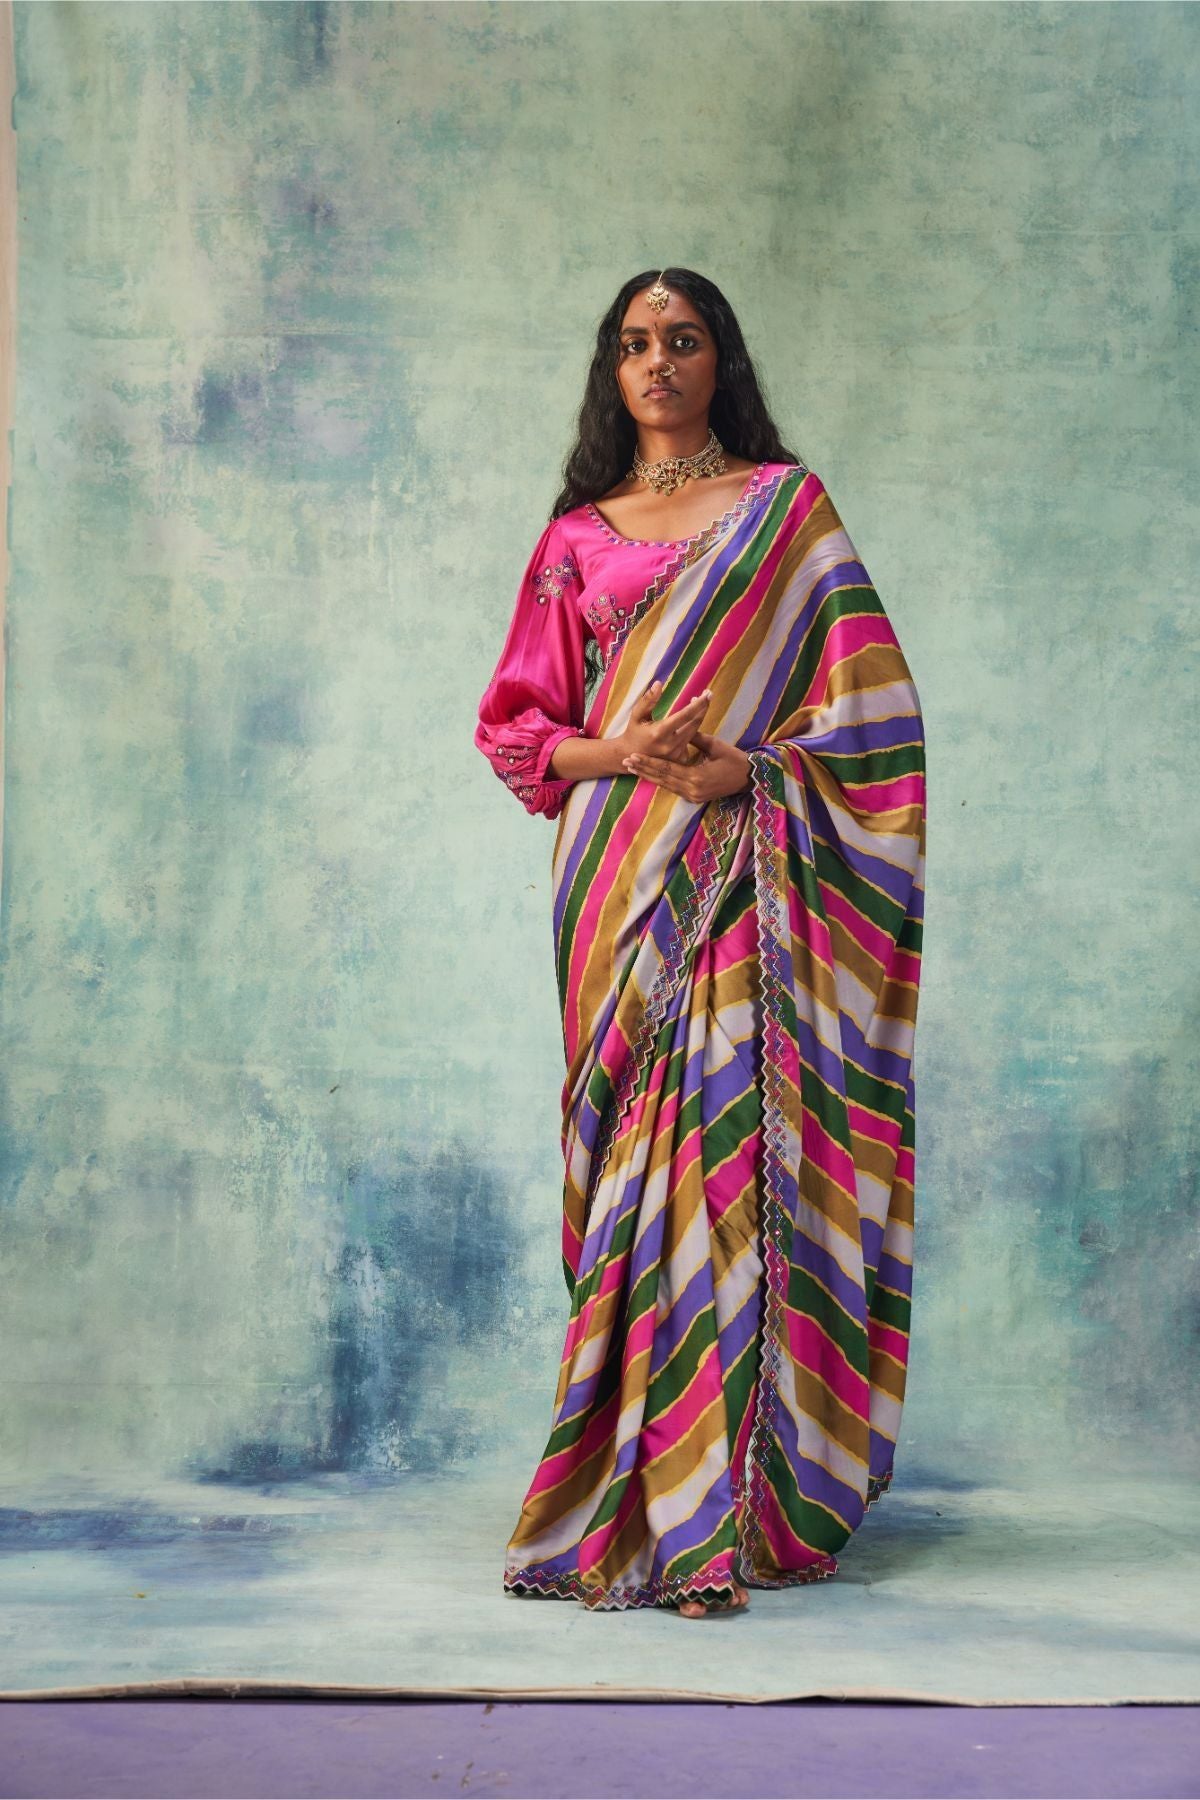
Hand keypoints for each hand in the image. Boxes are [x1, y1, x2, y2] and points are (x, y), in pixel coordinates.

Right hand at [617, 678, 713, 765]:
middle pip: (694, 724)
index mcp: (659, 732)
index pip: (685, 716)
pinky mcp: (679, 759)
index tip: (708, 693)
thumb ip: (648, 700)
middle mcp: (671, 744)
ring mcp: (676, 754)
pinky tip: (690, 722)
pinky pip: (691, 741)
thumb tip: (659, 683)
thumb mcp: (636, 715)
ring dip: (698, 718)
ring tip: (698, 706)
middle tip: (707, 695)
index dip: (698, 704)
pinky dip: (692, 730)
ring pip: (695, 732)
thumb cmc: (633, 732)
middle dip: (702, 708)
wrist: (630, 756)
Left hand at [622, 726, 751, 802]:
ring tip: (633, 768)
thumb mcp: (714, 745)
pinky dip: (661, 781)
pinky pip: (673, 789)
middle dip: (643, 769)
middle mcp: (692, 790)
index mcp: (696, 777)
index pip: (666, 768)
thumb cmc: (733, 759)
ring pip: (665, 785)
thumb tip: (679, 729)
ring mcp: (693, 796)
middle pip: (662, 778)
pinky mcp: (695, 798)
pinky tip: (649, 775)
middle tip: (626, 762)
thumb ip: (694, 738)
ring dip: (649, 776)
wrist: (748, 778)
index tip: (633, 756)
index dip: (648, 762)